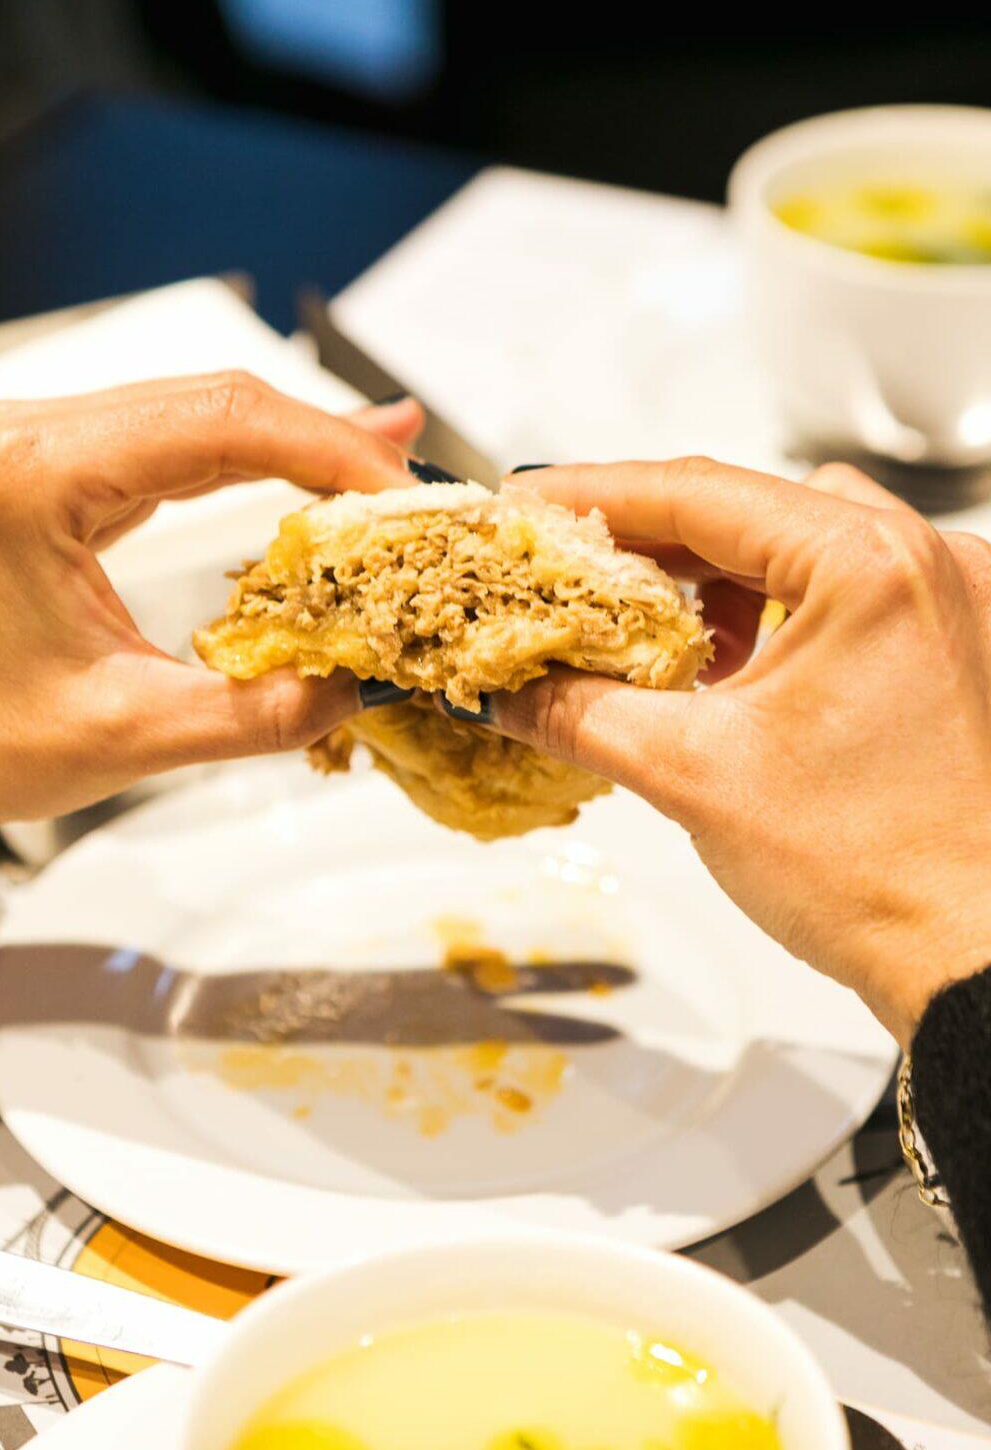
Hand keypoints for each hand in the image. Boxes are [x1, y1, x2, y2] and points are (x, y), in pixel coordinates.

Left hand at [0, 374, 420, 884]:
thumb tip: (359, 687)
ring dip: (291, 445)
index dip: (328, 449)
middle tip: (413, 484)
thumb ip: (257, 713)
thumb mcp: (130, 737)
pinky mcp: (48, 475)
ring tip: (384, 469)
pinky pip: (166, 446)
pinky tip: (306, 469)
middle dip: (324, 440)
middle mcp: (35, 437)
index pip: (221, 423)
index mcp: (41, 474)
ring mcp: (38, 448)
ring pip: (196, 415)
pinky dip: (242, 463)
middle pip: (217, 400)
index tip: (401, 492)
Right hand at [492, 456, 990, 1044]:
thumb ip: (579, 715)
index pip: (701, 492)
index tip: (525, 506)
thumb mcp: (693, 776)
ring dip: (712, 579)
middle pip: (751, 510)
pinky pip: (841, 595)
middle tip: (563, 570)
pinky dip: (770, 614)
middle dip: (649, 541)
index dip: (595, 495)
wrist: (972, 957)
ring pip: (798, 548)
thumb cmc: (876, 872)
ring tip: (642, 632)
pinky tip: (721, 668)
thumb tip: (506, 690)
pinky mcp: (951, 649)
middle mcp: (925, 564)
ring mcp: (948, 605)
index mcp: (870, 566)